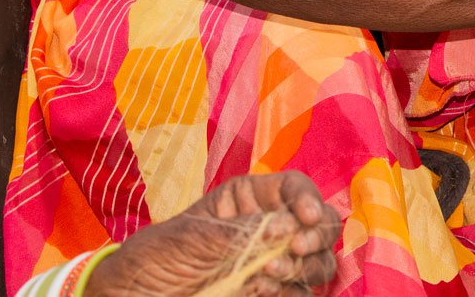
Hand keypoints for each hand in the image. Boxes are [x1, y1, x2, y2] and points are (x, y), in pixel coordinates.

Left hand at [88, 171, 340, 295]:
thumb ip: (240, 231)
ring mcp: (271, 263)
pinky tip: (261, 290)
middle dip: (314, 236)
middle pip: (319, 224)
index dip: (307, 199)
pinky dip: (289, 292)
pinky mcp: (268, 294)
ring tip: (269, 274)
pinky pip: (299, 292)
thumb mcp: (192, 236)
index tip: (307, 218)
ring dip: (304, 267)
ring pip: (318, 261)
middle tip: (296, 248)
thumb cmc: (154, 257)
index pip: (293, 188)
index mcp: (249, 200)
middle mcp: (269, 228)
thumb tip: (283, 228)